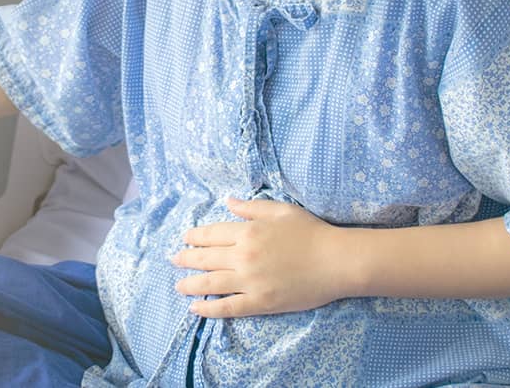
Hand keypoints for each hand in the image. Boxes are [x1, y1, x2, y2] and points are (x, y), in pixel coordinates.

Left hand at [171, 196, 363, 318]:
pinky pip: (228, 307)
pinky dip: (209, 309)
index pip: (211, 234)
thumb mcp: (280, 210)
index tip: (185, 239)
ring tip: (179, 286)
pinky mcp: (260, 302)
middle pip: (205, 258)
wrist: (336, 261)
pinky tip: (196, 309)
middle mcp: (243, 256)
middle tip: (173, 260)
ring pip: (210, 284)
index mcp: (247, 231)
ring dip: (190, 284)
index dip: (195, 237)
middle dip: (185, 259)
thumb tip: (227, 202)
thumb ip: (250, 207)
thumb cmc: (311, 232)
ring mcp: (250, 281)